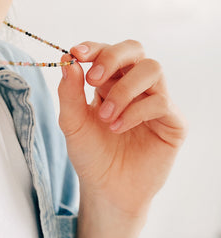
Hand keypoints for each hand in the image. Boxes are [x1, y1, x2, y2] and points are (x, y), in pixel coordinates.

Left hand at [58, 40, 186, 220]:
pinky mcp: (172, 121)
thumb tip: (66, 61)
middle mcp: (135, 88)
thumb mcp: (73, 123)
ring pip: (152, 70)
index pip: (108, 52)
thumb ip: (69, 93)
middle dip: (112, 58)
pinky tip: (117, 128)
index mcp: (110, 83)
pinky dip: (135, 112)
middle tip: (93, 80)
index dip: (94, 48)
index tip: (76, 54)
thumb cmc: (91, 155)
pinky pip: (160, 102)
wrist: (106, 189)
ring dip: (124, 90)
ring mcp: (155, 102)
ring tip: (105, 117)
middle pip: (135, 51)